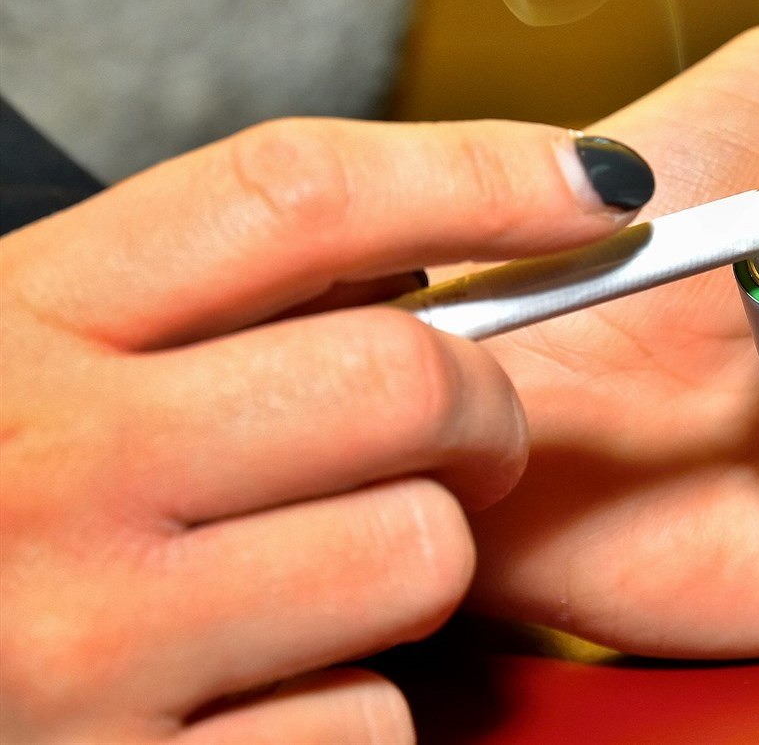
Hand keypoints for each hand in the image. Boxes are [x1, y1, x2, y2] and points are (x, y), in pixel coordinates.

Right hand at [0, 120, 650, 741]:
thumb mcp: (29, 353)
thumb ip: (195, 299)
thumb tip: (437, 245)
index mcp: (22, 324)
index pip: (300, 197)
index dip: (481, 176)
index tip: (593, 187)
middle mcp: (48, 474)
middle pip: (406, 381)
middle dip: (478, 406)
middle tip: (461, 432)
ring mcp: (85, 648)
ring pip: (418, 555)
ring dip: (410, 561)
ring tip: (313, 571)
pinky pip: (373, 723)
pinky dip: (354, 703)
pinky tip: (263, 685)